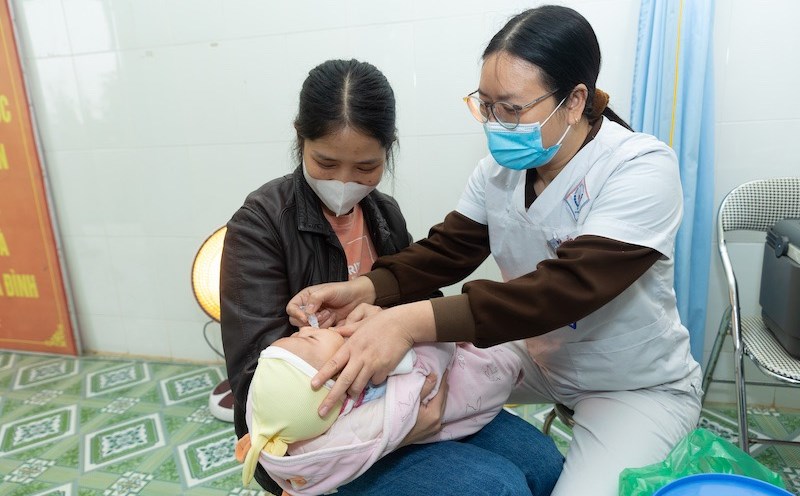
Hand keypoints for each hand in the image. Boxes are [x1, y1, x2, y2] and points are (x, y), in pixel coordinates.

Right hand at [287, 277, 375, 327]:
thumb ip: (316, 298)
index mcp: (306, 298)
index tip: (306, 317)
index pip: (292, 308)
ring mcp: (316, 318)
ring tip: (331, 314)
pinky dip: (326, 327)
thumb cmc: (343, 290)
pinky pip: (320, 332)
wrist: (359, 298)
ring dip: (320, 323)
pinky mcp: (324, 326)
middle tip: (321, 315)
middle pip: (296, 320)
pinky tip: (334, 319)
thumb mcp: (329, 291)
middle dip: (309, 320)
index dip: (296, 314)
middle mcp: (308, 308)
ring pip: (309, 328)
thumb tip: (307, 311)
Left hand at [311, 301, 436, 416]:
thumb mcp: (360, 324)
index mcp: (351, 346)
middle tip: (322, 411)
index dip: (322, 375)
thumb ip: (346, 330)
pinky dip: (374, 381)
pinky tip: (376, 374)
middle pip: (343, 381)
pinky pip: (375, 381)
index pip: (333, 363)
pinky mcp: (385, 369)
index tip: (312, 386)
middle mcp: (359, 357)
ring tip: (351, 395)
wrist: (403, 324)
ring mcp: (372, 364)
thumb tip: (332, 331)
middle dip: (331, 398)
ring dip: (353, 392)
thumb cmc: (380, 322)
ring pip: (358, 386)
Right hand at [400, 370, 448, 446]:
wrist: (386, 437)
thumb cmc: (395, 417)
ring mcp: (434, 428)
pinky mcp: (430, 431)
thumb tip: (435, 375)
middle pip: (443, 399)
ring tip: (438, 383)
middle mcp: (437, 422)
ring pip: (441, 407)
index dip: (443, 379)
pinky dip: (436, 404)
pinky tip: (432, 398)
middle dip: (442, 386)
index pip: (442, 391)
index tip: (444, 367)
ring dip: (439, 395)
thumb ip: (424, 388)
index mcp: (434, 414)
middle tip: (442, 373)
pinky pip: (437, 414)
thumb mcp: (409, 400)